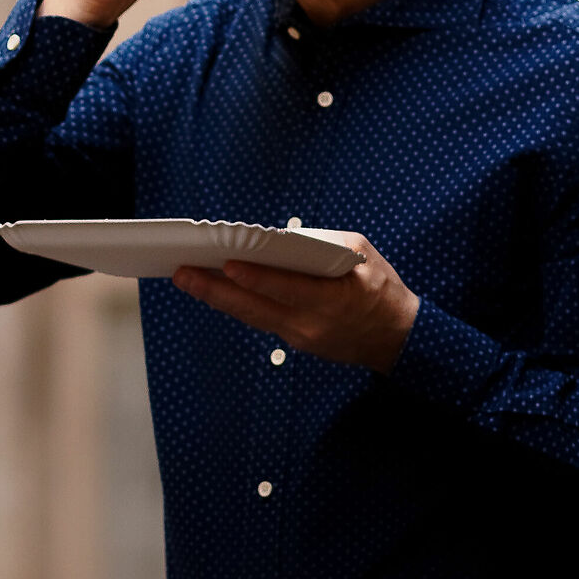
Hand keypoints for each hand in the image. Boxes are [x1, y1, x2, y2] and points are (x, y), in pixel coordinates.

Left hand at [171, 237, 420, 372]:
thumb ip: (323, 244)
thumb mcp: (363, 255)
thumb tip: (278, 238)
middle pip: (256, 308)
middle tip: (183, 273)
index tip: (228, 265)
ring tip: (187, 279)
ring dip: (216, 298)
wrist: (395, 337)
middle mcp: (312, 324)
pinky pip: (259, 319)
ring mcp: (300, 337)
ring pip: (251, 316)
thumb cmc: (380, 287)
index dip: (257, 279)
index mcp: (335, 299)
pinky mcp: (293, 341)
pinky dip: (236, 303)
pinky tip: (213, 289)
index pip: (288, 289)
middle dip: (216, 290)